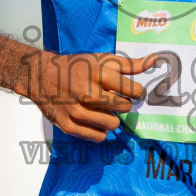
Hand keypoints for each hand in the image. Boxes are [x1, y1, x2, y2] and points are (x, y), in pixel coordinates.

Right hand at [18, 51, 154, 141]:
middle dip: (123, 105)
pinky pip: (97, 136)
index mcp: (98, 73)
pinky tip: (95, 120)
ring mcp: (76, 110)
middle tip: (115, 100)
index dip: (137, 92)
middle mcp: (87, 92)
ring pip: (112, 125)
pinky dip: (100, 131)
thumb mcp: (101, 59)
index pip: (133, 90)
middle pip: (123, 108)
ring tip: (103, 110)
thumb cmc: (75, 67)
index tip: (133, 92)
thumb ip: (128, 64)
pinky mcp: (68, 124)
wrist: (41, 76)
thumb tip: (154, 60)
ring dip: (111, 119)